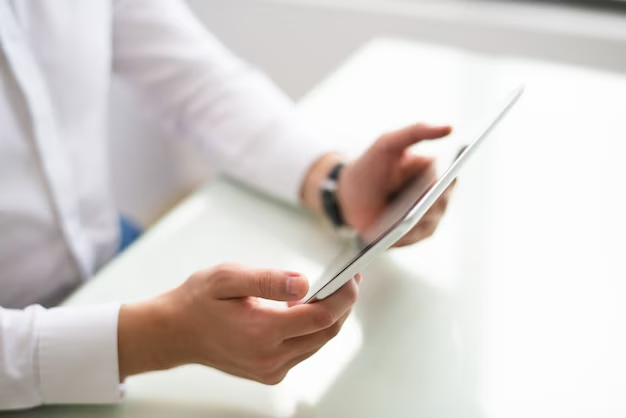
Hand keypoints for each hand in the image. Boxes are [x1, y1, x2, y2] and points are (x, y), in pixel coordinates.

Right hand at [118, 264, 360, 384]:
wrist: (174, 333)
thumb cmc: (197, 301)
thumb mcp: (227, 277)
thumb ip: (268, 280)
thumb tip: (304, 283)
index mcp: (261, 332)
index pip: (321, 317)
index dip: (344, 296)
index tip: (352, 277)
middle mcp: (269, 358)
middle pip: (326, 332)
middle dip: (342, 304)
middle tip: (347, 279)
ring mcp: (270, 369)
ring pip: (317, 342)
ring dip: (329, 317)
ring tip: (329, 290)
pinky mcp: (270, 373)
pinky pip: (304, 350)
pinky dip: (312, 329)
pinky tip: (303, 309)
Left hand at [301, 123, 454, 246]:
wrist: (348, 195)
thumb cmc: (370, 165)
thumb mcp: (388, 142)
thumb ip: (416, 131)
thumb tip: (450, 128)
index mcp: (434, 170)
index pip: (449, 175)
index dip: (446, 179)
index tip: (436, 181)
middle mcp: (437, 194)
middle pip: (441, 201)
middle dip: (429, 202)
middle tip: (419, 204)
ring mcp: (429, 216)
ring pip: (430, 220)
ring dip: (417, 220)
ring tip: (403, 221)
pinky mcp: (416, 234)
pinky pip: (415, 236)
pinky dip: (405, 235)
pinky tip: (393, 234)